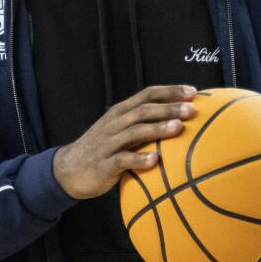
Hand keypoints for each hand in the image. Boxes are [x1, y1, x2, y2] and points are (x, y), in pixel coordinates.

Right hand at [53, 85, 197, 199]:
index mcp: (120, 113)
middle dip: (168, 108)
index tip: (193, 93)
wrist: (68, 169)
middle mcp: (114, 124)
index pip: (146, 95)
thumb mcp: (118, 131)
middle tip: (191, 109)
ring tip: (178, 128)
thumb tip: (177, 120)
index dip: (169, 92)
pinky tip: (155, 161)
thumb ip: (141, 124)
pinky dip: (139, 159)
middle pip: (143, 111)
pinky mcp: (104, 164)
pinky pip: (122, 160)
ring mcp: (108, 143)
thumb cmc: (102, 150)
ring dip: (157, 129)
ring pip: (134, 132)